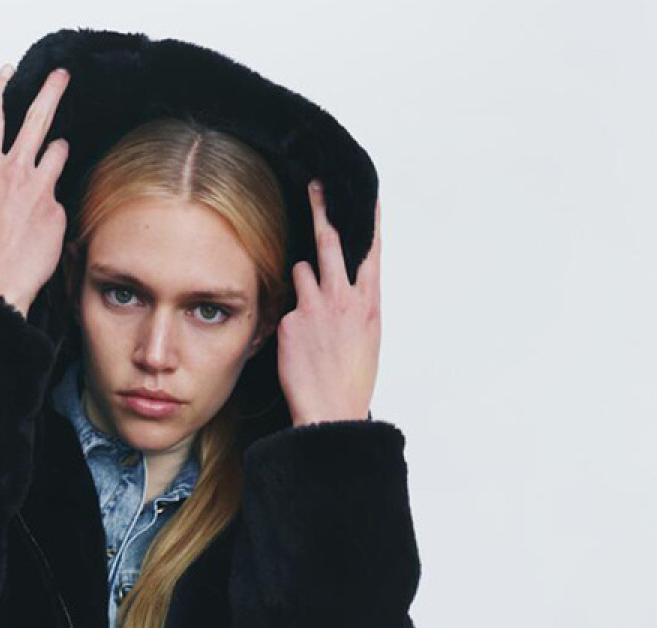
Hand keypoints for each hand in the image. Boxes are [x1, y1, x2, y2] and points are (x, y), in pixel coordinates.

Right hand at [0, 64, 71, 317]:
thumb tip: (14, 168)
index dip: (2, 90)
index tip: (9, 72)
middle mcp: (12, 171)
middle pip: (37, 119)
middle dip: (52, 91)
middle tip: (62, 76)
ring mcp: (38, 189)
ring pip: (57, 153)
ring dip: (56, 155)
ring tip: (48, 171)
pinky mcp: (57, 210)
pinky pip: (59, 198)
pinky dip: (52, 208)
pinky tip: (40, 228)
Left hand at [276, 182, 380, 424]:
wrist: (331, 410)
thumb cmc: (352, 381)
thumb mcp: (367, 338)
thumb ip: (356, 307)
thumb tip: (345, 290)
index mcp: (369, 303)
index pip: (371, 251)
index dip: (369, 222)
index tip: (366, 197)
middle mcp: (343, 299)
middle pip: (329, 242)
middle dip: (321, 210)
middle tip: (314, 188)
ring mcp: (314, 307)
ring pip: (300, 272)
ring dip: (301, 285)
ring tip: (310, 319)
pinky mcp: (290, 321)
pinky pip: (285, 309)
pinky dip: (289, 323)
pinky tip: (298, 348)